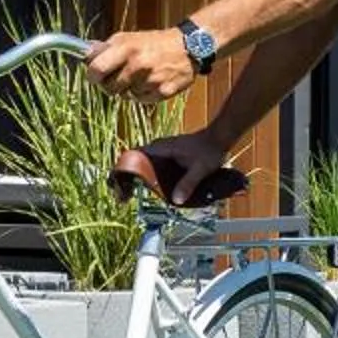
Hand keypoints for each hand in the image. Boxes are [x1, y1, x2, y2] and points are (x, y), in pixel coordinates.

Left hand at [88, 28, 198, 103]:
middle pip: (109, 88)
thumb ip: (106, 48)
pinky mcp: (163, 92)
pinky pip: (143, 100)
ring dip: (129, 89)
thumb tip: (85, 55)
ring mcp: (151, 80)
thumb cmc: (155, 42)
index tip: (96, 75)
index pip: (96, 69)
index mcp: (126, 48)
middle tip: (118, 77)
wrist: (189, 47)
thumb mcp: (129, 38)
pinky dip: (144, 94)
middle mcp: (137, 65)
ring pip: (126, 95)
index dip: (93, 75)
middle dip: (110, 84)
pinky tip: (152, 82)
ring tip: (140, 76)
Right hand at [118, 128, 235, 205]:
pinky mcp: (167, 154)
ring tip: (127, 195)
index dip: (123, 172)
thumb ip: (189, 183)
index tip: (119, 188)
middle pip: (134, 162)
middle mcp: (158, 147)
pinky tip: (146, 188)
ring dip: (135, 178)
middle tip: (122, 198)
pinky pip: (151, 165)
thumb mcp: (201, 169)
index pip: (133, 157)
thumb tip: (176, 200)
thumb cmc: (210, 150)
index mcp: (161, 148)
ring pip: (141, 164)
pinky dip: (146, 176)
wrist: (219, 137)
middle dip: (126, 179)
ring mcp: (162, 150)